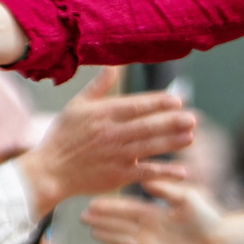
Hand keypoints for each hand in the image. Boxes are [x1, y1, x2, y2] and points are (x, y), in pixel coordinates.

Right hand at [19, 71, 196, 212]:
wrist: (49, 171)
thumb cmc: (62, 137)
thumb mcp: (76, 106)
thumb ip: (98, 87)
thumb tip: (113, 66)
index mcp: (102, 115)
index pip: (135, 106)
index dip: (157, 103)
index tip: (177, 100)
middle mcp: (111, 134)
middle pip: (147, 126)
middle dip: (172, 122)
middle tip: (193, 118)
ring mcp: (115, 156)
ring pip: (149, 147)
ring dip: (172, 142)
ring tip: (191, 137)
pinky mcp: (118, 176)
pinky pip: (145, 173)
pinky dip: (164, 172)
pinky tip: (182, 171)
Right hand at [87, 169, 228, 243]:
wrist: (221, 241)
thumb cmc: (207, 217)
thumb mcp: (186, 200)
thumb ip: (167, 191)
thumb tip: (147, 180)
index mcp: (155, 214)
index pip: (127, 210)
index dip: (109, 207)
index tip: (92, 202)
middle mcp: (151, 230)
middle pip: (120, 225)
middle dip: (102, 221)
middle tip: (81, 216)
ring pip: (124, 241)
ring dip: (108, 236)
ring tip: (91, 232)